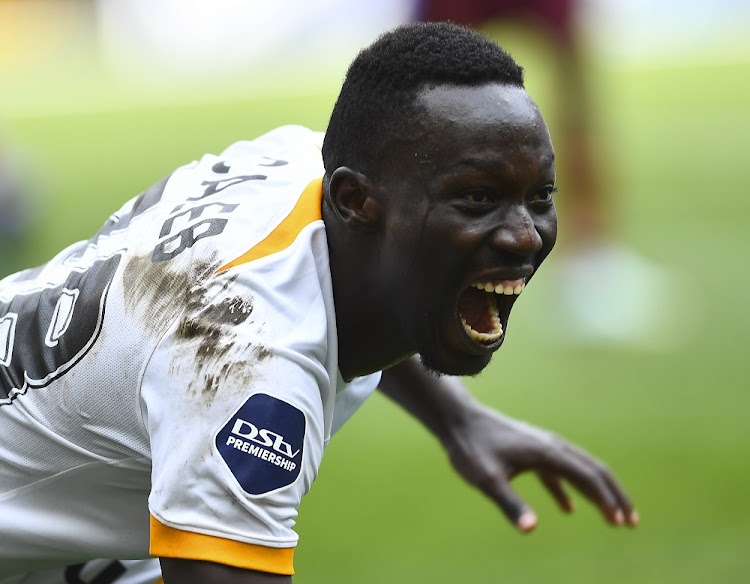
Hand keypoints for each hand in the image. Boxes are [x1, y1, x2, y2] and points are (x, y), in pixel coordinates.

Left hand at [443, 403, 637, 531]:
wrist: (457, 419)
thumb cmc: (470, 448)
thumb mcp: (487, 479)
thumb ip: (509, 503)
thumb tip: (531, 529)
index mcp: (546, 452)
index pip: (586, 476)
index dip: (606, 500)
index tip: (620, 522)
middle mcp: (551, 445)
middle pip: (593, 469)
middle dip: (614, 495)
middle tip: (631, 522)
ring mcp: (542, 445)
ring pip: (579, 468)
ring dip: (598, 492)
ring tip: (613, 517)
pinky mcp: (531, 450)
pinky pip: (558, 471)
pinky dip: (570, 489)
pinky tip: (569, 509)